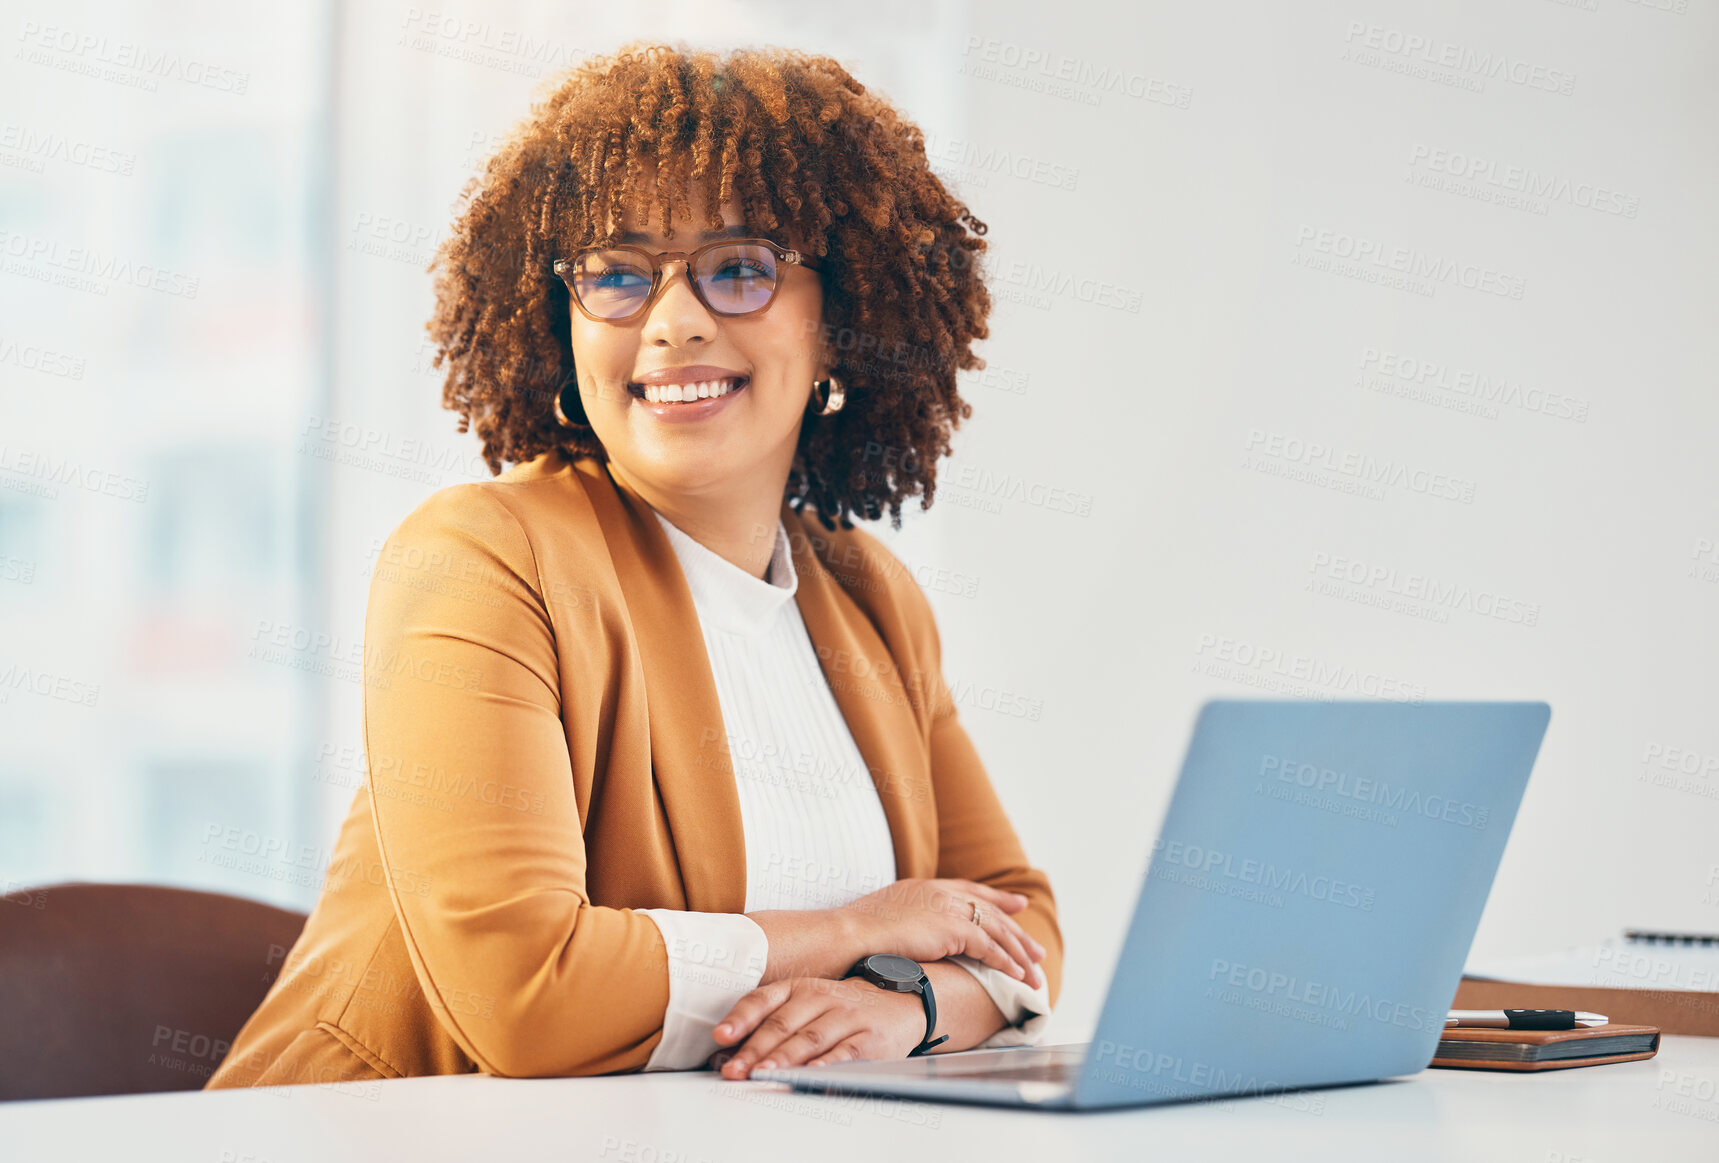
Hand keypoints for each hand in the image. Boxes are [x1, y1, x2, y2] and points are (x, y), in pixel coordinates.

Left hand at [709, 977, 924, 1078]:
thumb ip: (770, 1022)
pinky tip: (810, 1075)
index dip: (741, 1019)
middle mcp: (821, 998)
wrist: (899, 1003)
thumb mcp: (806, 1003)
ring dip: (784, 1058)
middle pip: (782, 1024)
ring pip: (810, 1038)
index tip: (721, 1036)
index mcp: (799, 987)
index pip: (763, 1000)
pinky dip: (826, 1065)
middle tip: (735, 1069)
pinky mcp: (869, 1038)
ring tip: (764, 1073)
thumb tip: (727, 1052)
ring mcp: (846, 1016)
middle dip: (755, 1049)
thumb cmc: (841, 1007)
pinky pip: (844, 1053)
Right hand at [836, 878, 1046, 987]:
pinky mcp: (953, 929)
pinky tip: (1019, 977)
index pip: (971, 890)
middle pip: (991, 912)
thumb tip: (913, 935)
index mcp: (926, 887)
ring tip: (1036, 973)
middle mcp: (942, 893)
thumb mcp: (886, 918)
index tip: (1016, 904)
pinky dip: (1007, 964)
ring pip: (997, 931)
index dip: (997, 899)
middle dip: (1017, 932)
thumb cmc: (858, 933)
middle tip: (1037, 950)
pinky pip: (990, 948)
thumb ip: (908, 920)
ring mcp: (948, 908)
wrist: (850, 934)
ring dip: (1019, 955)